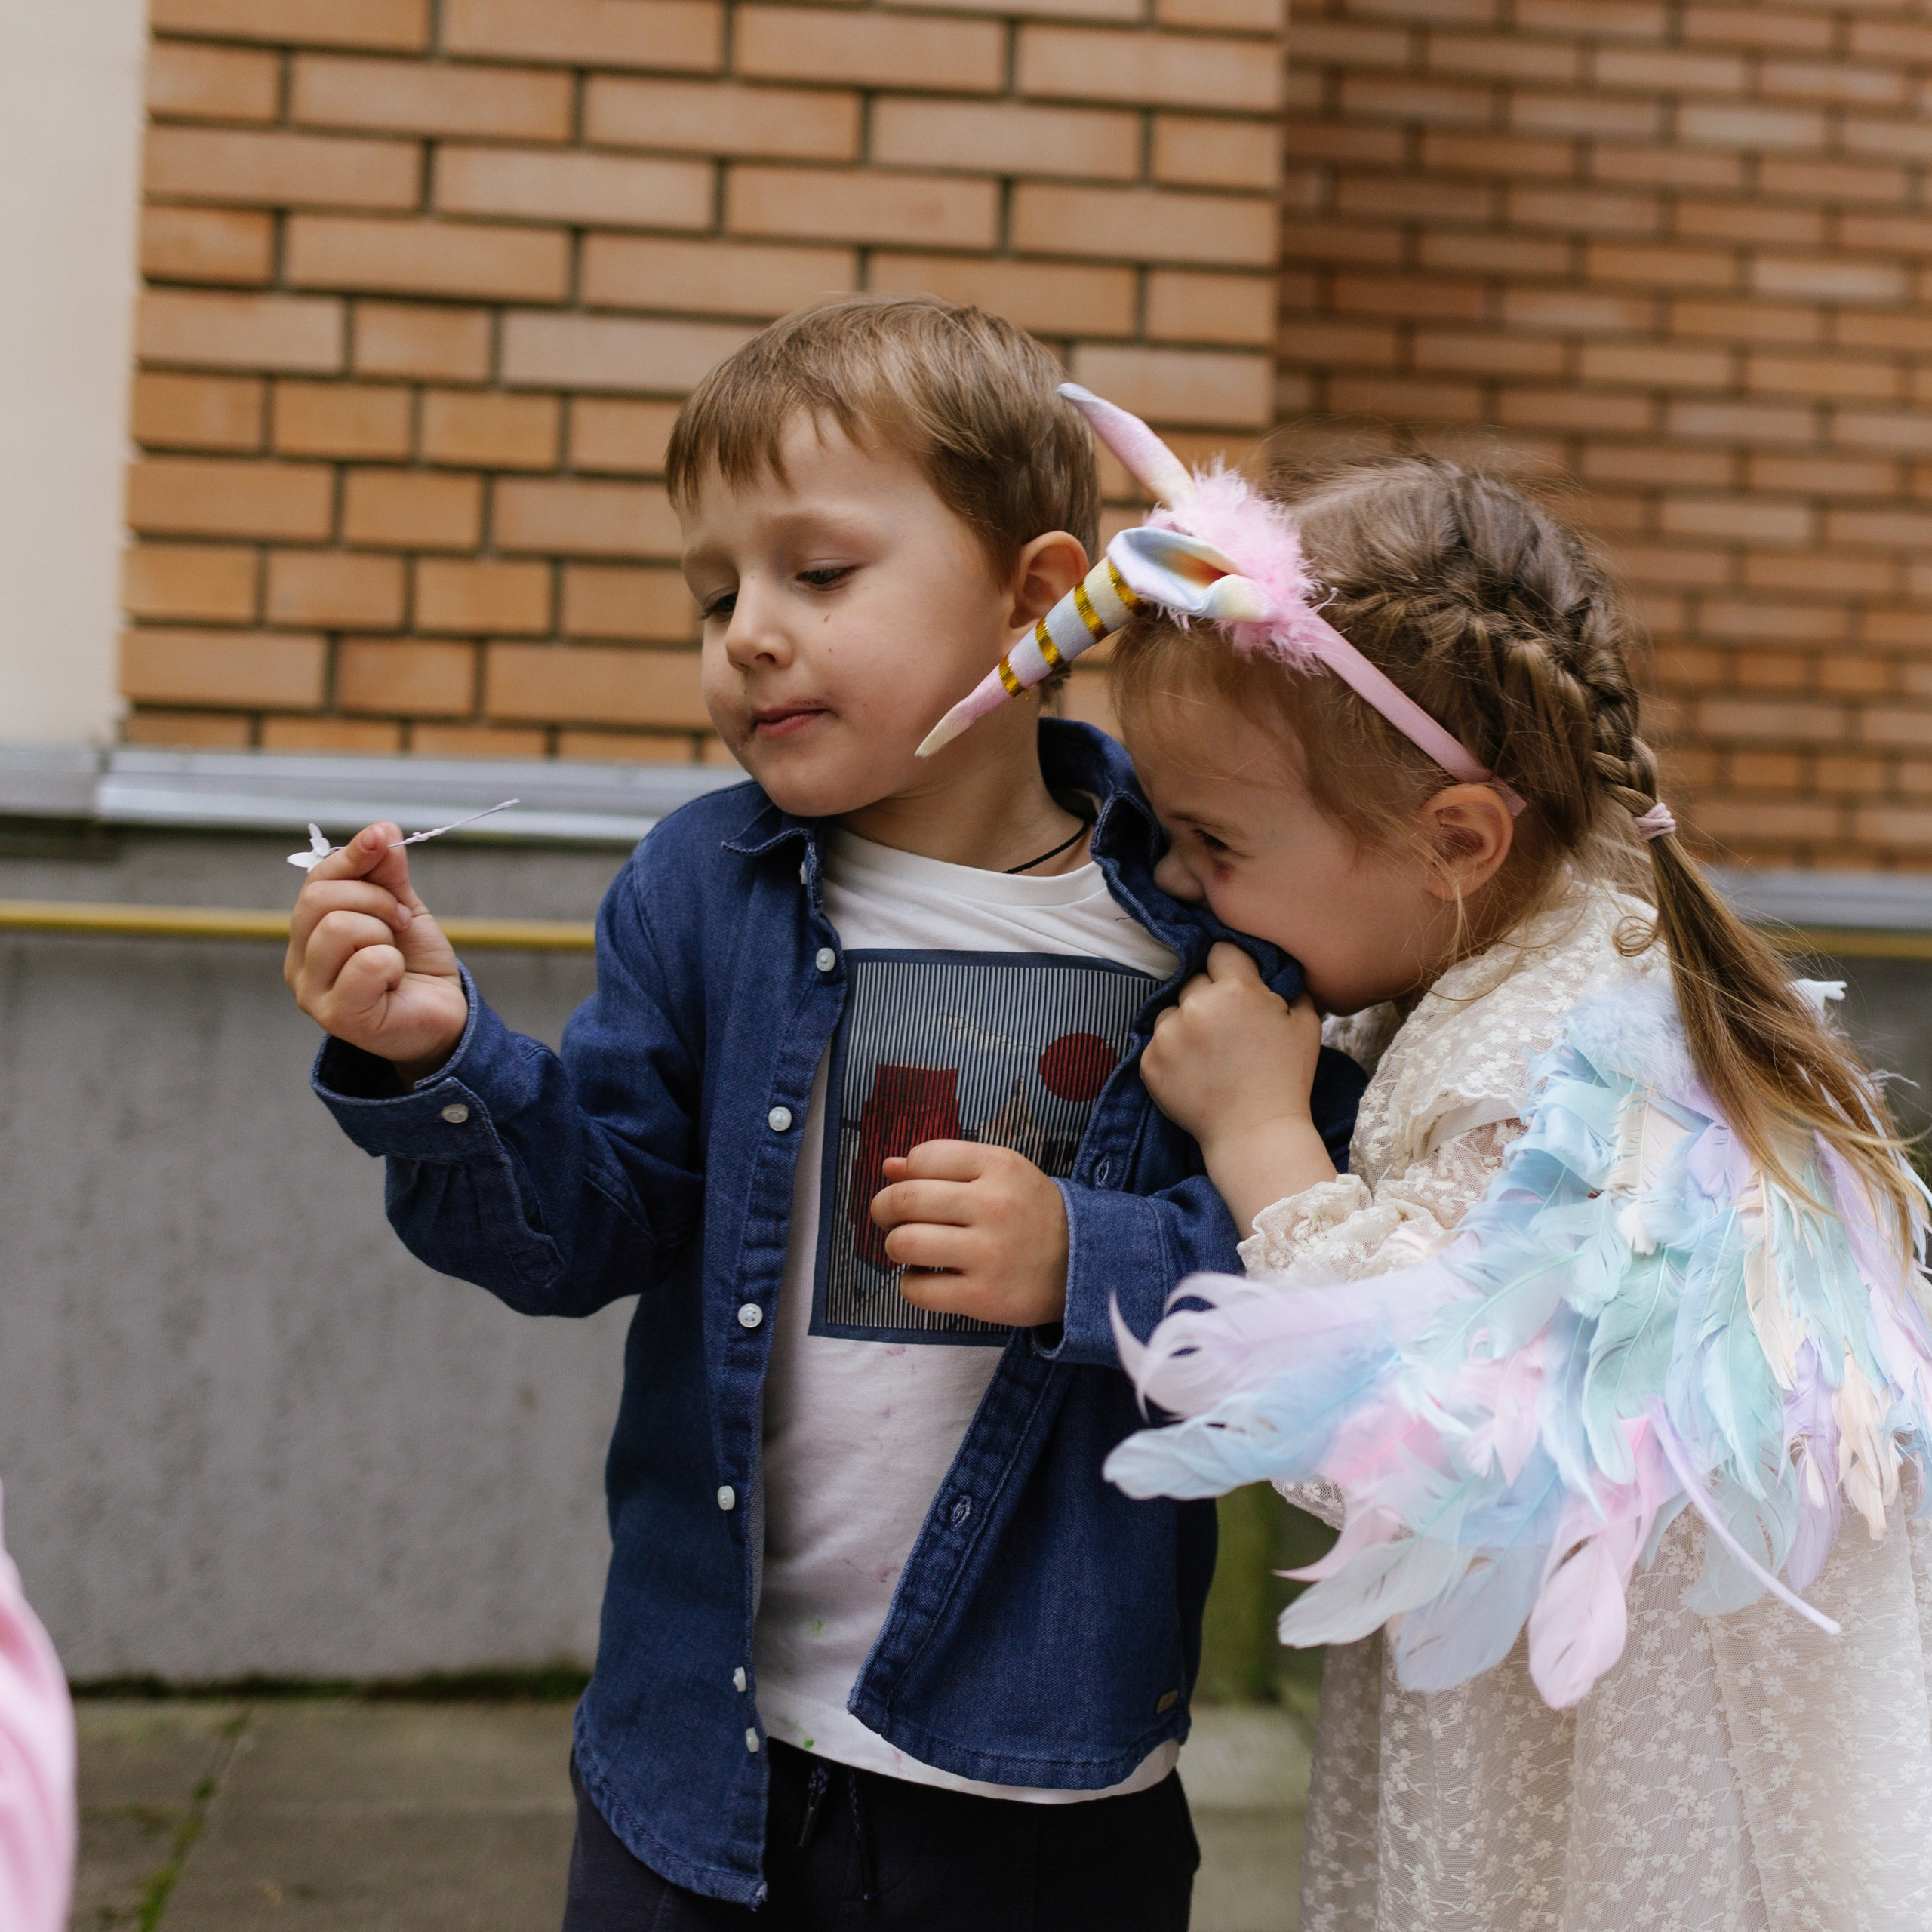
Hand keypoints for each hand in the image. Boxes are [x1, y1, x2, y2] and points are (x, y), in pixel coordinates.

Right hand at [284, 823, 467, 1082]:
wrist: (444, 1014)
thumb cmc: (415, 965)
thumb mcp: (401, 908)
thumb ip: (386, 873)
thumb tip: (380, 830)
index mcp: (308, 933)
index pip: (315, 879)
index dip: (352, 854)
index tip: (385, 838)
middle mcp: (299, 963)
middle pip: (320, 899)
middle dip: (375, 899)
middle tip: (400, 923)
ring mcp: (312, 993)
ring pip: (339, 927)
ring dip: (384, 935)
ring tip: (395, 956)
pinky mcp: (338, 1018)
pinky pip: (366, 964)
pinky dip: (392, 964)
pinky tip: (394, 982)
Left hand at [870, 1142, 1068, 1328]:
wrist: (1083, 1265)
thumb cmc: (1031, 1214)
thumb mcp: (1000, 1175)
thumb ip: (946, 1165)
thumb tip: (889, 1166)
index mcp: (998, 1166)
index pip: (924, 1157)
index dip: (905, 1175)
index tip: (909, 1187)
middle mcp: (993, 1205)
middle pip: (905, 1199)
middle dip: (883, 1209)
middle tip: (889, 1219)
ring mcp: (988, 1253)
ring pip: (905, 1243)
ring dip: (895, 1247)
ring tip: (910, 1249)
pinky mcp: (983, 1296)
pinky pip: (917, 1290)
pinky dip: (910, 1285)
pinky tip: (926, 1278)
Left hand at [1140, 943, 1334, 1233]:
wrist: (1256, 1134)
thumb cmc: (1286, 1079)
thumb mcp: (1304, 1024)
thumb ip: (1289, 986)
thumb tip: (1276, 969)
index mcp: (1236, 989)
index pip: (1221, 952)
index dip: (1232, 968)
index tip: (1236, 986)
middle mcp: (1196, 1005)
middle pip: (1194, 982)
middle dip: (1209, 997)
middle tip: (1226, 1029)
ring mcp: (1168, 1035)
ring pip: (1171, 1012)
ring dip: (1185, 1025)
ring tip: (1209, 1055)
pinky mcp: (1149, 1062)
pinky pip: (1156, 1043)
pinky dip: (1171, 1054)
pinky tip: (1195, 1073)